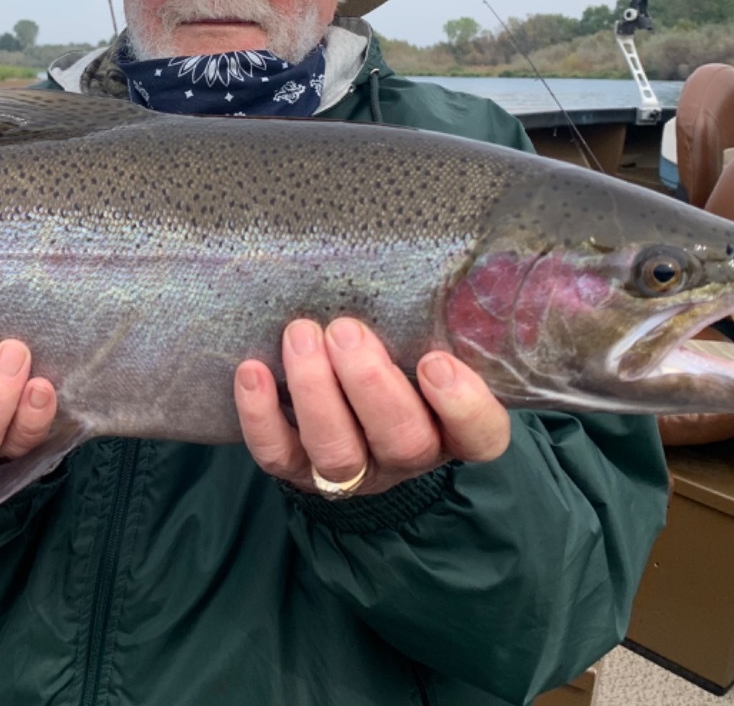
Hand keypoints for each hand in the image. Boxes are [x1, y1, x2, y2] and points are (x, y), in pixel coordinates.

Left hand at [234, 318, 510, 498]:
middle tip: (346, 330)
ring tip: (300, 336)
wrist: (343, 398)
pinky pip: (279, 455)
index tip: (436, 360)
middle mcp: (407, 454)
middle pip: (402, 441)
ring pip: (339, 453)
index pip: (480, 436)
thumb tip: (444, 264)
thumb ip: (439, 316)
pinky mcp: (299, 470)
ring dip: (316, 393)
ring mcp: (354, 469)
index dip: (463, 405)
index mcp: (452, 425)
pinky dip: (261, 416)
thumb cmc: (397, 352)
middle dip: (370, 385)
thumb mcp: (426, 336)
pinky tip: (252, 371)